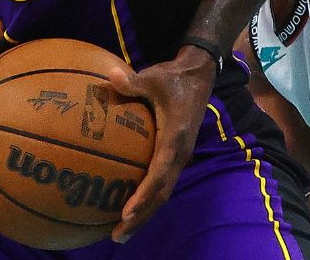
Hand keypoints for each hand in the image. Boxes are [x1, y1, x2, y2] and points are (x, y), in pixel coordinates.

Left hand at [106, 45, 215, 242]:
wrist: (199, 75)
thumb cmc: (173, 77)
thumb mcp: (153, 77)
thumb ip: (132, 81)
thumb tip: (110, 77)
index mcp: (174, 139)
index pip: (158, 175)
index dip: (143, 195)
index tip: (125, 213)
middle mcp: (180, 154)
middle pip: (161, 194)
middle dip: (141, 217)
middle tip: (118, 235)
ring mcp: (180, 157)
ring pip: (163, 192)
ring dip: (144, 212)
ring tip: (122, 231)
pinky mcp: (176, 155)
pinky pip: (162, 182)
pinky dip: (148, 198)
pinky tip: (130, 207)